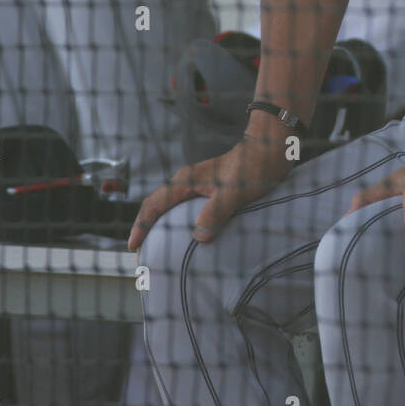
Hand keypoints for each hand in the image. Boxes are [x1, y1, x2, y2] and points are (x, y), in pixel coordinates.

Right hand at [128, 136, 289, 251]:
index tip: (133, 246)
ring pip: (171, 209)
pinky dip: (181, 226)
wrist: (270, 149)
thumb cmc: (253, 167)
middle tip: (141, 256)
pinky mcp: (211, 192)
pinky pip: (187, 211)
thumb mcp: (234, 191)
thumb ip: (216, 211)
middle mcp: (188, 183)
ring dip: (162, 228)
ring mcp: (198, 187)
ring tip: (160, 251)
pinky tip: (190, 240)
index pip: (154, 204)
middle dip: (146, 229)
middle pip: (157, 207)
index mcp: (186, 181)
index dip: (141, 225)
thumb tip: (199, 236)